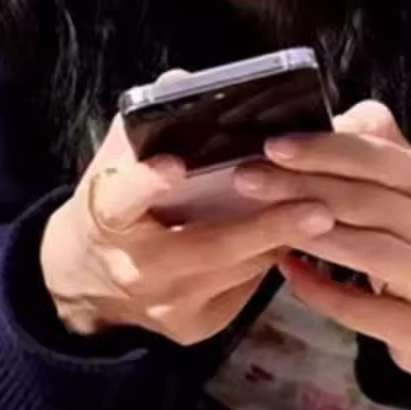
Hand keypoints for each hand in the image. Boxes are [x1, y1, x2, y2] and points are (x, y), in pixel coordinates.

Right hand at [40, 104, 335, 345]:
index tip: (176, 164)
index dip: (147, 183)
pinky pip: (243, 290)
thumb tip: (182, 83)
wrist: (88, 280)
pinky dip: (269, 257)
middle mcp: (137, 269)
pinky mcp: (194, 326)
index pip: (123, 200)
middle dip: (264, 226)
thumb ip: (144, 125)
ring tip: (322, 210)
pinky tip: (292, 232)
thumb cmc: (114, 202)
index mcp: (107, 218)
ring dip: (279, 238)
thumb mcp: (113, 161)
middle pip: (206, 248)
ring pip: (236, 270)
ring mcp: (167, 305)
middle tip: (316, 206)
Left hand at [232, 100, 410, 375]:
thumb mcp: (395, 182)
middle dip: (301, 187)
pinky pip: (365, 309)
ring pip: (369, 251)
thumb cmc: (406, 233)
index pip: (374, 154)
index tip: (273, 146)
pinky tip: (289, 273)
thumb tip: (322, 119)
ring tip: (266, 224)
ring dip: (312, 236)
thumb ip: (363, 143)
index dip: (323, 149)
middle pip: (365, 200)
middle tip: (248, 180)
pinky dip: (323, 292)